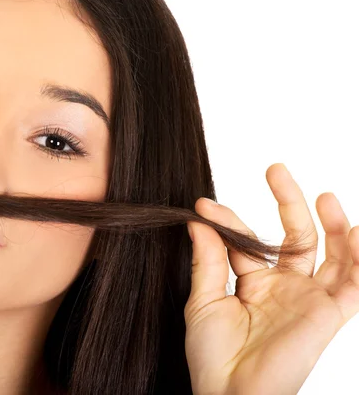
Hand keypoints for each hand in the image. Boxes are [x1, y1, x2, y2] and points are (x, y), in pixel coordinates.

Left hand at [184, 163, 358, 394]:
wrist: (229, 394)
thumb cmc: (213, 356)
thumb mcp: (203, 301)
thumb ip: (208, 260)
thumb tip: (199, 220)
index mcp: (253, 284)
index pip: (246, 241)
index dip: (228, 221)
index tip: (203, 206)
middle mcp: (284, 288)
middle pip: (295, 237)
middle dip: (288, 202)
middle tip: (275, 169)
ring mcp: (308, 300)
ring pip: (332, 254)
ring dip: (333, 224)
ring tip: (324, 195)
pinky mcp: (329, 315)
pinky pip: (355, 283)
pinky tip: (356, 231)